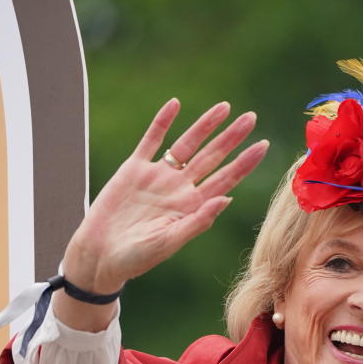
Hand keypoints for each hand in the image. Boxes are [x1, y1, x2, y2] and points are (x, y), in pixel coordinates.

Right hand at [57, 99, 269, 329]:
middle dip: (231, 138)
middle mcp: (179, 188)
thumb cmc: (136, 258)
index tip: (263, 146)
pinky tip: (175, 105)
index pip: (225, 179)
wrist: (100, 255)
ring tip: (224, 107)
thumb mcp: (169, 241)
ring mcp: (158, 177)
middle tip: (251, 118)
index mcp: (192, 207)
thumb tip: (227, 199)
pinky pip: (151, 140)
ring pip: (186, 145)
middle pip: (211, 157)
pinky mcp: (133, 169)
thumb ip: (197, 221)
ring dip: (205, 126)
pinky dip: (162, 122)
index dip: (244, 163)